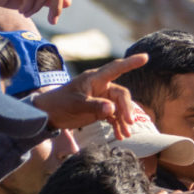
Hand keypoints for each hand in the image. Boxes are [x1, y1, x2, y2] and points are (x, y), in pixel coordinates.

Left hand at [32, 54, 147, 134]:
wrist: (48, 114)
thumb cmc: (59, 103)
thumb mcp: (76, 105)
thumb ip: (94, 106)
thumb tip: (112, 110)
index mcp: (95, 79)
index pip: (116, 68)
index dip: (131, 62)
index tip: (145, 57)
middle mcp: (101, 87)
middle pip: (121, 95)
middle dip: (127, 109)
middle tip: (129, 123)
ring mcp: (101, 99)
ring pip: (120, 108)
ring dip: (124, 120)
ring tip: (127, 134)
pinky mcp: (100, 110)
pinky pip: (114, 117)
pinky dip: (118, 126)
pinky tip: (120, 136)